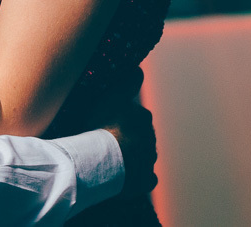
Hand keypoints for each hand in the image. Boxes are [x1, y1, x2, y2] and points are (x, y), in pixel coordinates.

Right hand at [96, 67, 157, 197]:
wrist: (100, 160)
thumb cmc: (100, 126)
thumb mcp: (110, 97)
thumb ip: (127, 82)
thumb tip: (139, 69)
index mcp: (143, 118)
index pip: (137, 116)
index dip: (123, 121)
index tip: (109, 125)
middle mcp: (150, 138)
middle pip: (141, 137)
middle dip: (130, 140)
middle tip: (110, 143)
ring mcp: (150, 161)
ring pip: (144, 157)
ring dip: (133, 158)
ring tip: (113, 161)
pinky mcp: (146, 180)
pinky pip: (145, 179)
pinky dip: (138, 178)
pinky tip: (124, 178)